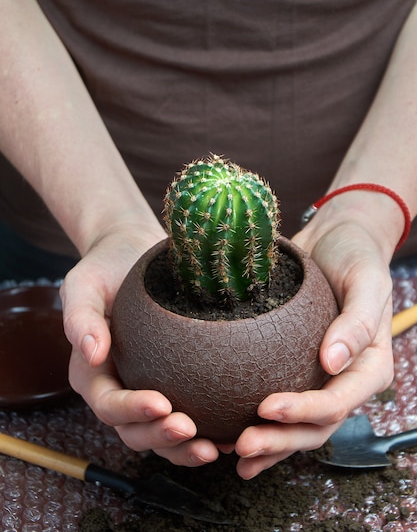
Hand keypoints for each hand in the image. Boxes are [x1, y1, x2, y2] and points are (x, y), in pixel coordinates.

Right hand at [60, 221, 219, 466]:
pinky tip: (231, 432)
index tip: (161, 404)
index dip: (132, 411)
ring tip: (214, 446)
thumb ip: (80, 317)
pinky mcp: (176, 383)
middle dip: (161, 438)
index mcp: (92, 373)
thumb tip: (92, 353)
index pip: (108, 404)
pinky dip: (207, 430)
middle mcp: (119, 388)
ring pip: (162, 434)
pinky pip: (189, 414)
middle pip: (135, 431)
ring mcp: (147, 389)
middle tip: (190, 430)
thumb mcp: (84, 285)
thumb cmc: (106, 267)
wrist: (133, 252)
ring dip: (185, 448)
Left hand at [233, 210, 394, 478]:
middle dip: (280, 441)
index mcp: (368, 367)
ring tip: (235, 454)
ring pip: (297, 425)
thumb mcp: (367, 281)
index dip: (303, 411)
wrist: (337, 236)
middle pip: (315, 426)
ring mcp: (319, 378)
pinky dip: (258, 421)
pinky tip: (229, 432)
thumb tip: (333, 363)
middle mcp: (344, 379)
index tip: (266, 407)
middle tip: (243, 445)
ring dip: (269, 444)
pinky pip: (279, 400)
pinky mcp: (295, 367)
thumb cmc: (357, 255)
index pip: (337, 402)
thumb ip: (357, 322)